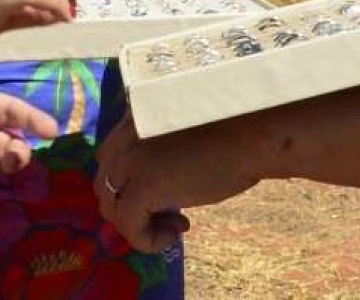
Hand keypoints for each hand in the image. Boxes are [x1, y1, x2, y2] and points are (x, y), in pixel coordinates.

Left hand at [95, 115, 262, 252]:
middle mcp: (124, 136)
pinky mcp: (143, 187)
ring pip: (112, 208)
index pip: (108, 159)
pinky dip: (147, 239)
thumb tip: (153, 192)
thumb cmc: (234, 135)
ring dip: (140, 225)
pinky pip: (128, 226)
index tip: (162, 196)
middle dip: (131, 207)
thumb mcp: (182, 138)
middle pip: (105, 185)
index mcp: (133, 118)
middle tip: (169, 216)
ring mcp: (131, 160)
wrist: (254, 136)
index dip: (128, 185)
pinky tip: (177, 234)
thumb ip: (158, 154)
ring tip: (176, 225)